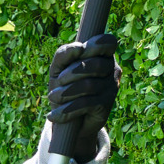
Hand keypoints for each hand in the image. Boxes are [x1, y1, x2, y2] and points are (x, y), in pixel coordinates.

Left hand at [46, 33, 118, 160]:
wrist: (69, 121)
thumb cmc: (64, 87)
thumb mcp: (58, 69)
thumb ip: (64, 53)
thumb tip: (79, 47)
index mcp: (102, 56)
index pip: (109, 42)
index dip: (96, 44)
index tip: (80, 50)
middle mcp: (111, 71)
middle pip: (97, 64)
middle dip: (73, 71)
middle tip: (58, 80)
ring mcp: (111, 89)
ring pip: (90, 85)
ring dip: (66, 92)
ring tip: (52, 97)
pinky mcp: (106, 106)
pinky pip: (87, 104)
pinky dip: (67, 109)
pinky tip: (54, 115)